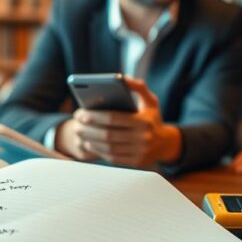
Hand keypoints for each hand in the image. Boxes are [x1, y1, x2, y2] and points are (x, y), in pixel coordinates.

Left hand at [57, 78, 180, 168]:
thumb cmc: (152, 117)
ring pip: (108, 148)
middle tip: (76, 125)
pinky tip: (90, 143)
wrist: (165, 143)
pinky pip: (113, 158)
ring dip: (91, 141)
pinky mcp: (136, 163)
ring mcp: (140, 152)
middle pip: (108, 135)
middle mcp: (144, 138)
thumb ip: (138, 87)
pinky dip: (99, 151)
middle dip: (88, 130)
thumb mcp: (150, 100)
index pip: (114, 118)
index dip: (94, 116)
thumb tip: (122, 78)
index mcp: (145, 121)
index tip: (80, 113)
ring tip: (80, 133)